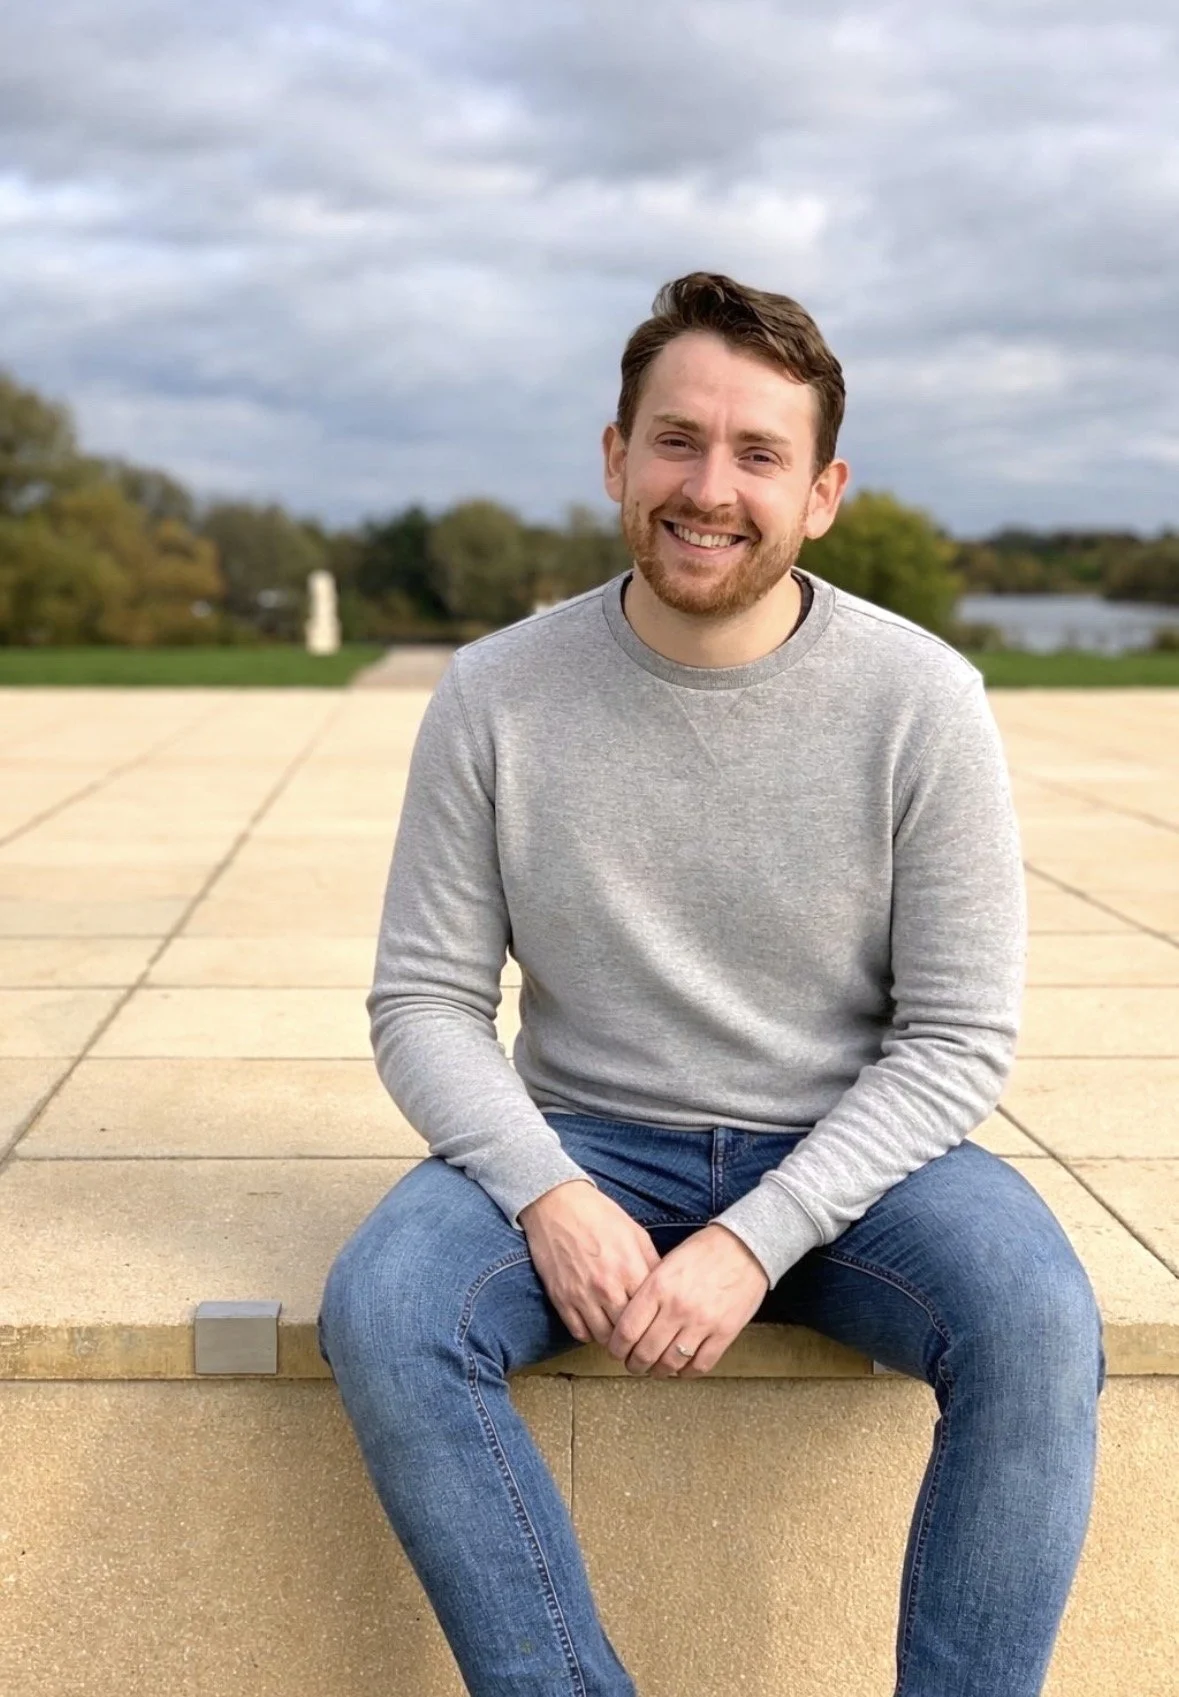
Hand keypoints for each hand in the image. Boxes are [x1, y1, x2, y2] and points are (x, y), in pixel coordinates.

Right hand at [519, 1179, 661, 1347]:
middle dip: (636, 1336)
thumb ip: (652, 1264)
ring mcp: (582, 1295)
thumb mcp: (636, 1233)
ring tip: (618, 1332)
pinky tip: (595, 1323)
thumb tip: (665, 1289)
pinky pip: (579, 1332)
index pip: (651, 1313)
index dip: (656, 1322)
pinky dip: (589, 1333)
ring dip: (613, 1338)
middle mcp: (607, 1287)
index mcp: (630, 1269)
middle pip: (628, 1331)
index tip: (657, 1325)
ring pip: (604, 1338)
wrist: (557, 1204)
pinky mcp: (561, 1299)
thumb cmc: (599, 1215)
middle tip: (639, 1336)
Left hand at [606, 1224, 769, 1378]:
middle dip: (635, 1364)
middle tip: (633, 1364)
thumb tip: (629, 1320)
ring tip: (655, 1369)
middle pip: (646, 1352)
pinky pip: (700, 1365)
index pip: (627, 1330)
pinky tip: (681, 1367)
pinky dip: (687, 1372)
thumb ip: (648, 1291)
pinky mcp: (725, 1333)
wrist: (745, 1247)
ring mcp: (702, 1322)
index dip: (617, 1348)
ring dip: (659, 1371)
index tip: (616, 1351)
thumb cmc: (703, 1251)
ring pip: (671, 1364)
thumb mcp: (666, 1263)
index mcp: (658, 1287)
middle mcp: (677, 1307)